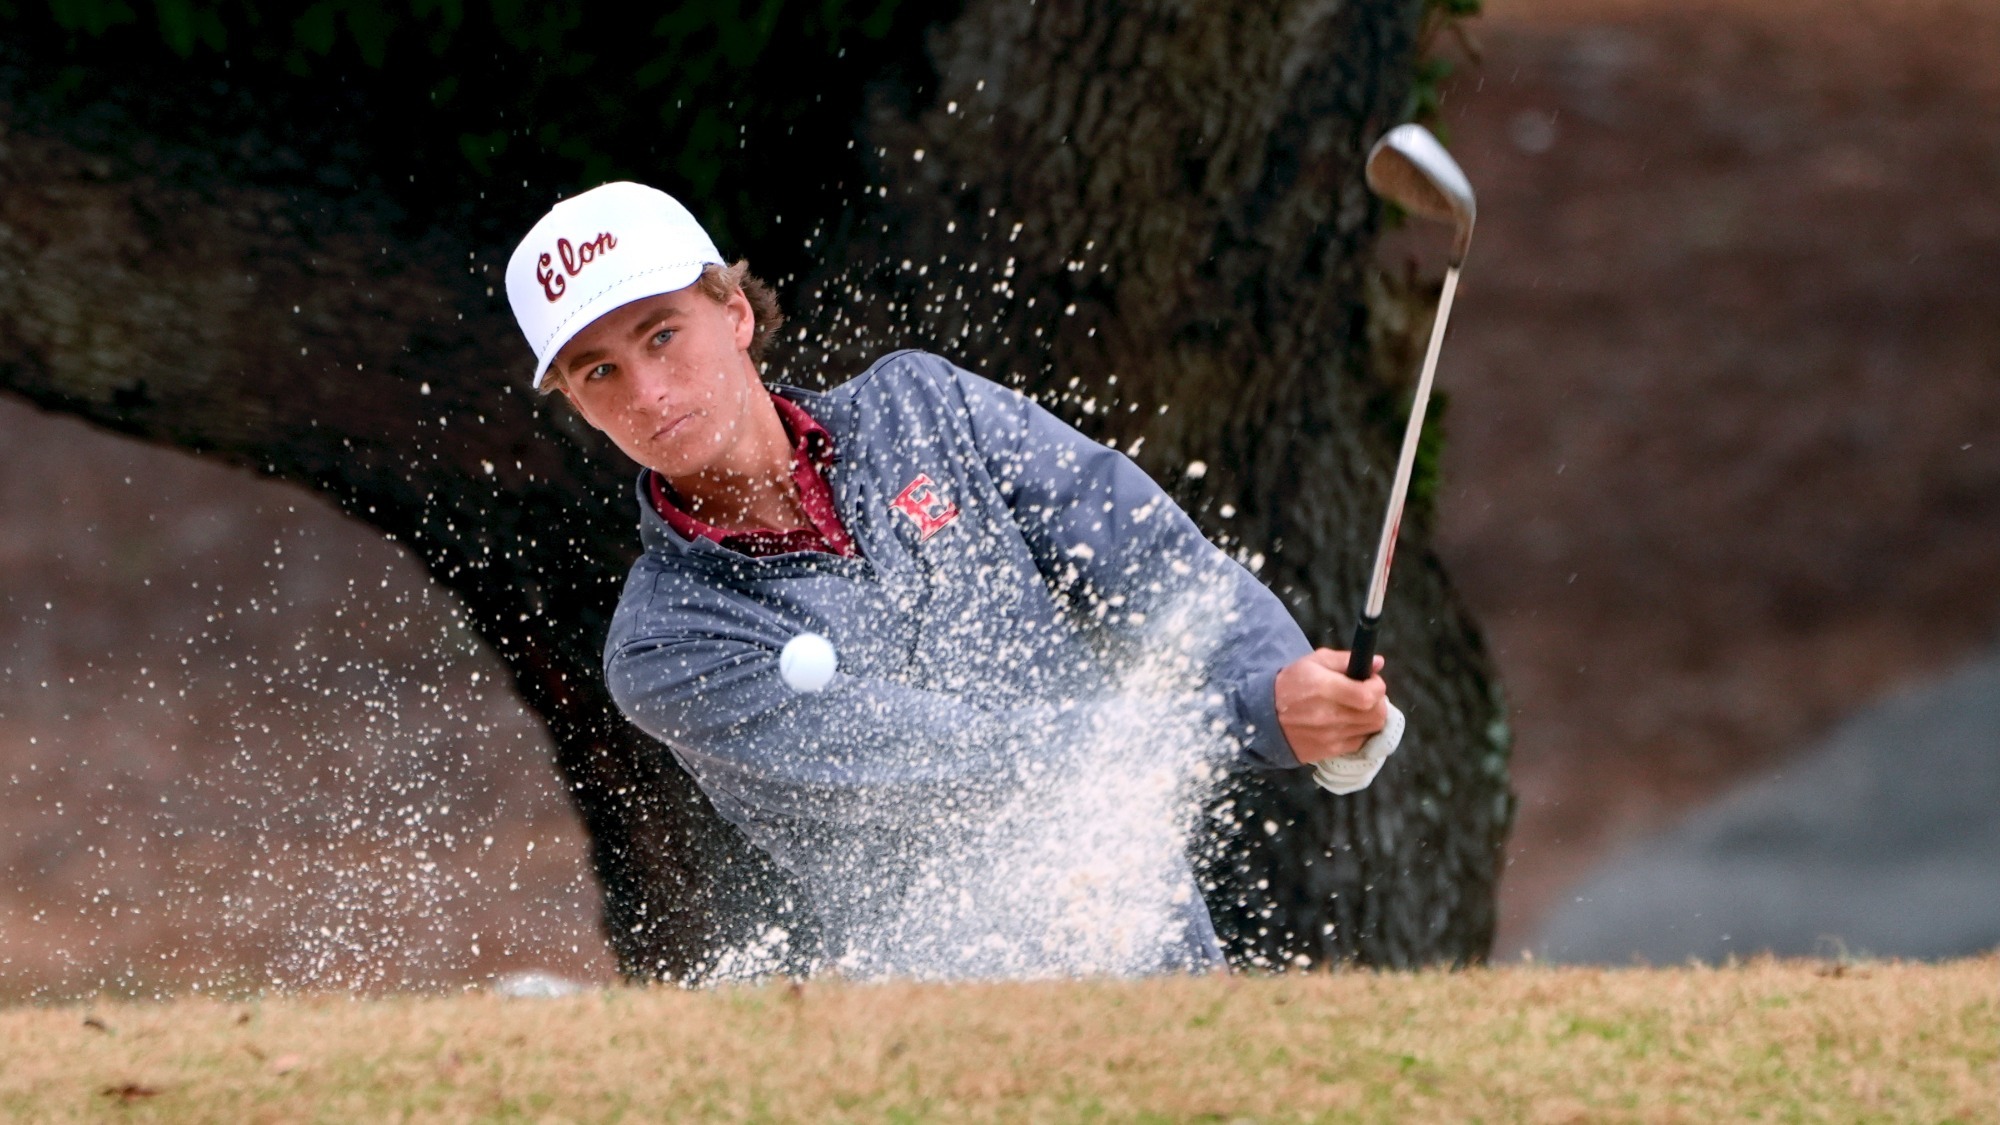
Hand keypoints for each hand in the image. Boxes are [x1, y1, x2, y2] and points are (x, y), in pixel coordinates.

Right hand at [1274, 649, 1389, 763]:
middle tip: (1367, 695)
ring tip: (1357, 709)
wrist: (1263, 716)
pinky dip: (1360, 732)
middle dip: (1378, 702)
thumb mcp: (1313, 662)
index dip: (1378, 687)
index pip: (1369, 695)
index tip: (1372, 681)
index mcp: (1325, 689)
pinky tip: (1348, 723)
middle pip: (1376, 715)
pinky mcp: (1329, 751)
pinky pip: (1359, 743)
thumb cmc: (1290, 684)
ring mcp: (1329, 737)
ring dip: (1370, 717)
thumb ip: (1345, 660)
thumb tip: (1378, 663)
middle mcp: (1329, 716)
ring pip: (1371, 730)